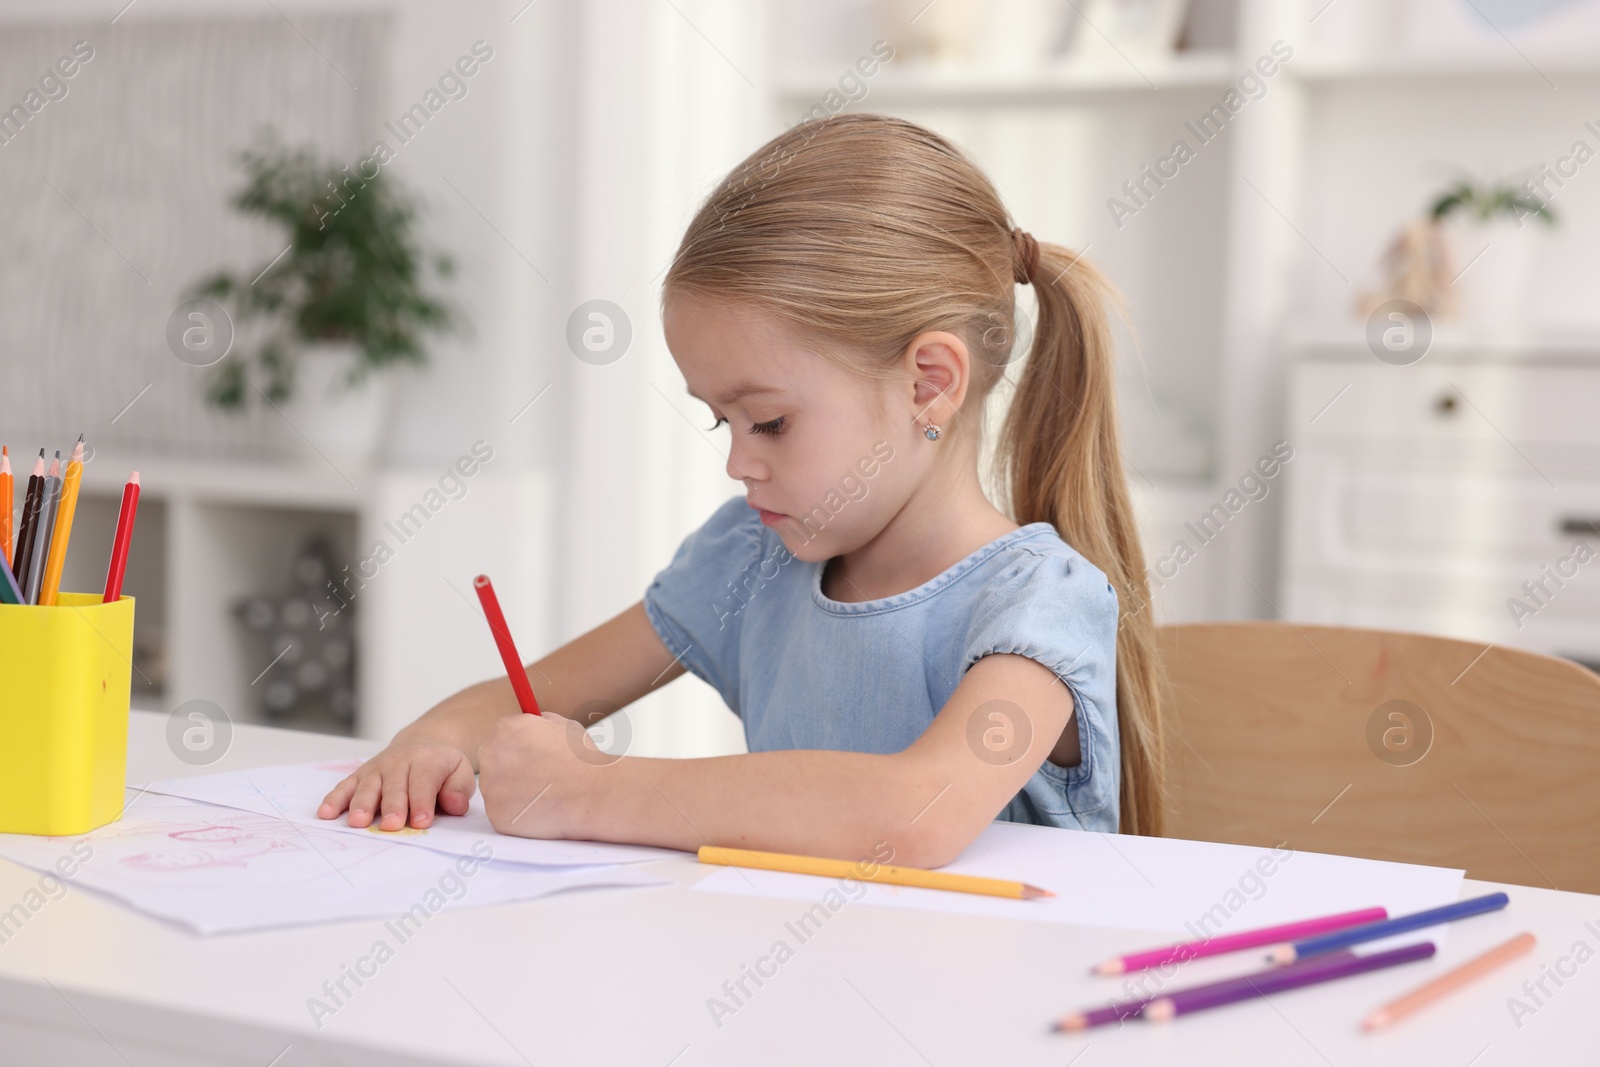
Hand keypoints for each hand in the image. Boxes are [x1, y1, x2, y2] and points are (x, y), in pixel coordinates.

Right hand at [317, 740, 476, 830]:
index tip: (420, 822)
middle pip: (395, 787)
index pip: (423, 783)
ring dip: (361, 804)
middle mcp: (399, 762)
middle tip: (390, 826)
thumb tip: (455, 806)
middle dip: (392, 807)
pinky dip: (334, 799)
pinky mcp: (360, 775)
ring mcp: (377, 768)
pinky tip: (326, 813)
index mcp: (427, 761)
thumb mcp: (460, 771)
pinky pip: (345, 787)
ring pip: (368, 787)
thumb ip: (459, 789)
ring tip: (357, 822)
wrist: (422, 743)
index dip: (422, 802)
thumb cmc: (441, 766)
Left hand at [477, 713, 598, 838]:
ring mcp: (491, 788)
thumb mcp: (562, 725)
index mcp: (505, 729)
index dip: (520, 748)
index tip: (531, 758)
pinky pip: (504, 814)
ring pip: (497, 790)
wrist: (594, 792)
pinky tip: (541, 810)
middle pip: (493, 762)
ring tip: (545, 794)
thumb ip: (539, 723)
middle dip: (511, 770)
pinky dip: (520, 814)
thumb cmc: (583, 760)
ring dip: (515, 793)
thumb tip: (531, 726)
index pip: (501, 737)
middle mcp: (490, 756)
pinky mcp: (496, 816)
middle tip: (538, 778)